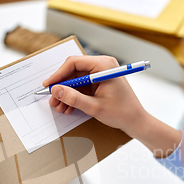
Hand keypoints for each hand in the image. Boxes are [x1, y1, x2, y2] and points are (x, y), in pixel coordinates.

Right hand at [44, 56, 181, 156]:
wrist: (136, 121)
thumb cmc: (121, 112)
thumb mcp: (94, 107)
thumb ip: (74, 98)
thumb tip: (55, 91)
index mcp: (103, 66)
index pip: (74, 63)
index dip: (58, 74)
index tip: (48, 86)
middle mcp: (102, 66)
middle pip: (73, 71)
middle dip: (61, 87)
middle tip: (52, 100)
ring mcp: (100, 74)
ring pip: (75, 80)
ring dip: (66, 94)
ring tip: (59, 107)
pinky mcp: (99, 83)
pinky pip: (82, 86)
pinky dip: (74, 96)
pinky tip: (68, 108)